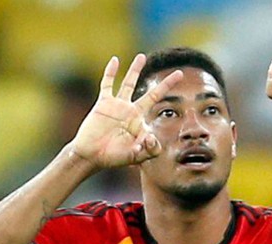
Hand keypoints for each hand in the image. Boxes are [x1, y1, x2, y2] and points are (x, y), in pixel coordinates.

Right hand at [70, 54, 183, 168]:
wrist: (91, 155)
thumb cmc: (113, 158)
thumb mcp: (135, 157)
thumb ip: (148, 150)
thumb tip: (152, 138)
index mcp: (142, 123)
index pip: (160, 119)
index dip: (159, 130)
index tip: (153, 134)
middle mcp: (132, 112)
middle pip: (153, 94)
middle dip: (167, 84)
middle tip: (180, 73)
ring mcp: (118, 106)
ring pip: (129, 83)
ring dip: (135, 70)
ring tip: (142, 57)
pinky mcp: (104, 103)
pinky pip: (107, 84)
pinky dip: (110, 72)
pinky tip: (115, 60)